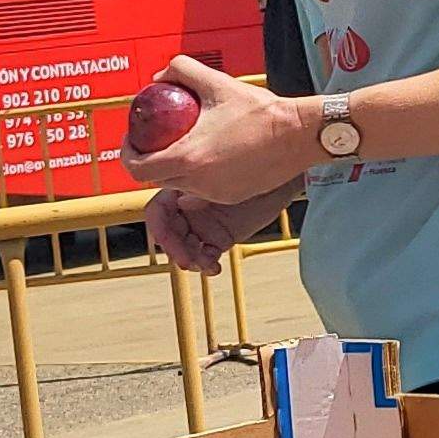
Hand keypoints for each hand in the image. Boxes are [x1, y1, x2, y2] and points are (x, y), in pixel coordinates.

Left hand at [119, 55, 313, 203]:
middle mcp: (198, 183)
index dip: (128, 154)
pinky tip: (212, 155)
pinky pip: (204, 190)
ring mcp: (215, 194)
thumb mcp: (217, 83)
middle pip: (157, 179)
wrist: (298, 135)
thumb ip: (182, 70)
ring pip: (181, 185)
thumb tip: (161, 76)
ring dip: (177, 168)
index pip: (137, 169)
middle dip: (151, 160)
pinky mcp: (232, 197)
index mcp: (188, 158)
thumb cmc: (262, 112)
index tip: (133, 140)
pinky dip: (200, 176)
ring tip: (188, 144)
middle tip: (157, 140)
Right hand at [143, 186, 270, 274]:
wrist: (281, 181)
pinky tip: (214, 268)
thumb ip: (201, 190)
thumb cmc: (256, 169)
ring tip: (206, 265)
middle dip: (176, 251)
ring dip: (192, 260)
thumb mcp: (226, 179)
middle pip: (169, 234)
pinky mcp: (218, 239)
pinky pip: (204, 256)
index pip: (158, 211)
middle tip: (189, 262)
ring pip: (185, 249)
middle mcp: (189, 208)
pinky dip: (206, 265)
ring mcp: (202, 224)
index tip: (169, 243)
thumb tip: (180, 201)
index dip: (159, 228)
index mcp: (182, 189)